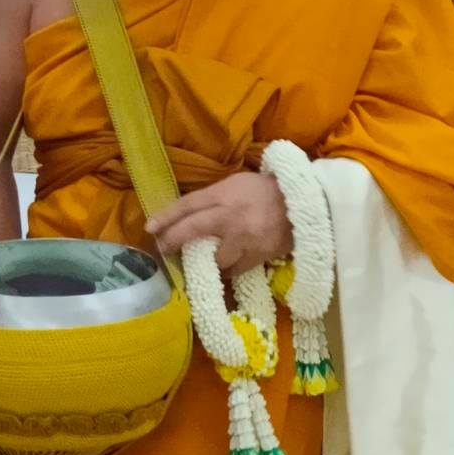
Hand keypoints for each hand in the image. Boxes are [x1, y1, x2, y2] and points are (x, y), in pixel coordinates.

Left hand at [145, 172, 294, 275]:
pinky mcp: (258, 256)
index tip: (149, 228)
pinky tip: (222, 267)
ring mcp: (244, 239)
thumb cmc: (264, 190)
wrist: (304, 204)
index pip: (188, 205)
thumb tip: (186, 214)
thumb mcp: (235, 184)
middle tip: (162, 249)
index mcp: (224, 195)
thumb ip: (212, 198)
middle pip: (192, 230)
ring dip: (201, 262)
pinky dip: (225, 269)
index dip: (166, 217)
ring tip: (195, 262)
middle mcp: (231, 217)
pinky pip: (233, 270)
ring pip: (212, 257)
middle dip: (172, 241)